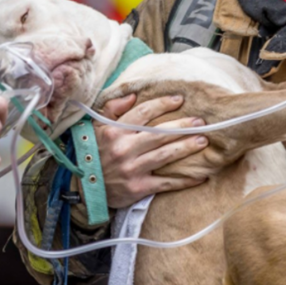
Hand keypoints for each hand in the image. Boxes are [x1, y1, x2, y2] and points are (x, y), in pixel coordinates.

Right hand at [97, 94, 208, 208]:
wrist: (82, 189)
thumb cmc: (92, 154)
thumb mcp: (95, 127)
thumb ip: (112, 108)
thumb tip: (133, 95)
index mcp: (114, 132)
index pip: (142, 113)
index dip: (162, 105)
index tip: (179, 99)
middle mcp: (124, 149)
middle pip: (159, 134)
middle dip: (182, 126)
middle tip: (201, 122)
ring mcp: (132, 169)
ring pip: (165, 155)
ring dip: (186, 148)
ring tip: (203, 141)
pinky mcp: (138, 188)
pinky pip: (165, 183)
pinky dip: (184, 180)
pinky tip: (200, 176)